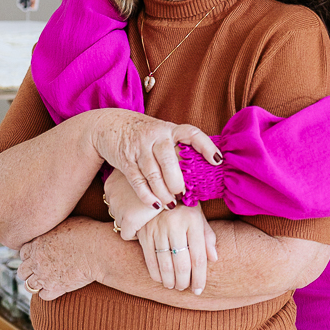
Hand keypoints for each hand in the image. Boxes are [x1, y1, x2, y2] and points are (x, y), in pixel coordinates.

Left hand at [18, 216, 101, 300]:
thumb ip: (55, 227)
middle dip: (29, 270)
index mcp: (37, 243)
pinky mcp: (56, 288)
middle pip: (22, 270)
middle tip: (40, 268)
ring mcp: (44, 276)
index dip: (30, 254)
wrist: (98, 250)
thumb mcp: (66, 222)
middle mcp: (37, 261)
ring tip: (46, 279)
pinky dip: (48, 292)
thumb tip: (56, 224)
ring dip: (36, 282)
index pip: (23, 252)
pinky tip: (56, 286)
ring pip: (29, 285)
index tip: (39, 254)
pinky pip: (43, 296)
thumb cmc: (87, 231)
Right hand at [91, 110, 220, 210]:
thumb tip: (205, 169)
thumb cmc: (147, 135)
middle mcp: (156, 136)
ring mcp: (139, 148)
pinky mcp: (125, 160)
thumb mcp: (164, 133)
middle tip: (183, 193)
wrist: (111, 125)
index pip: (192, 133)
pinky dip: (146, 195)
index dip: (206, 146)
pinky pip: (137, 180)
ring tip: (171, 204)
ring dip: (163, 192)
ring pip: (152, 173)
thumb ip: (179, 147)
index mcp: (170, 129)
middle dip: (176, 180)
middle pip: (168, 159)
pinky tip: (155, 205)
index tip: (218, 160)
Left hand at [104, 170, 163, 239]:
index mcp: (111, 182)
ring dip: (130, 222)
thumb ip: (130, 182)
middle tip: (142, 210)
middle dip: (127, 212)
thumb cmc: (158, 181)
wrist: (172, 188)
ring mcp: (118, 207)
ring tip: (145, 217)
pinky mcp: (128, 219)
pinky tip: (146, 226)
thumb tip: (125, 191)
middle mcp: (111, 194)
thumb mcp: (140, 176)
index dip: (126, 203)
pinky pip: (126, 234)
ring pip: (119, 223)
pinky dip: (134, 234)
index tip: (138, 202)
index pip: (112, 199)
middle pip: (115, 211)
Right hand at [139, 204, 217, 294]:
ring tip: (173, 286)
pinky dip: (155, 273)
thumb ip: (207, 237)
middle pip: (182, 263)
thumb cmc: (184, 207)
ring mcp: (158, 228)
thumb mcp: (199, 217)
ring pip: (165, 263)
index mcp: (193, 220)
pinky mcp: (144, 232)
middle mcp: (175, 224)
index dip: (200, 277)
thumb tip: (214, 259)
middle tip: (184, 288)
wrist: (159, 190)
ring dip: (169, 280)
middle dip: (184, 281)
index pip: (199, 256)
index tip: (199, 290)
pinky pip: (150, 258)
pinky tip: (160, 279)